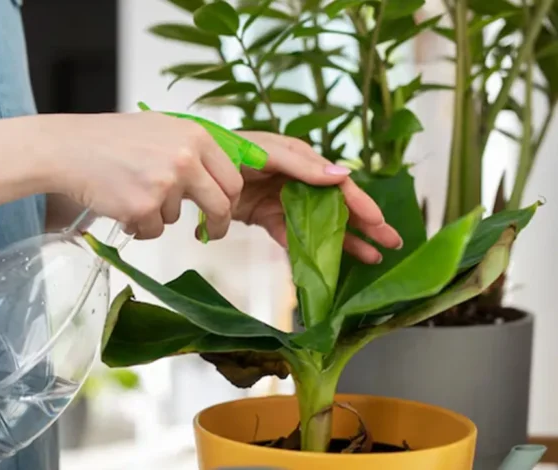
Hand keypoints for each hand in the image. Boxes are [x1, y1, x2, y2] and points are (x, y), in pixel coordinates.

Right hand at [55, 112, 242, 239]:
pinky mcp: (144, 207)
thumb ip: (191, 149)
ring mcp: (165, 184)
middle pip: (220, 205)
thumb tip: (217, 177)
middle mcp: (186, 159)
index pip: (231, 178)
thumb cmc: (110, 139)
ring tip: (130, 192)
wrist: (69, 148)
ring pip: (176, 218)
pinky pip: (152, 230)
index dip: (229, 200)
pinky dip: (138, 225)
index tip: (223, 211)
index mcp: (195, 137)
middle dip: (217, 225)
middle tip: (208, 234)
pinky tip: (120, 204)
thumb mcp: (160, 129)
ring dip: (156, 215)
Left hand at [233, 131, 402, 263]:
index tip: (379, 222)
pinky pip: (294, 237)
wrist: (196, 169)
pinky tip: (329, 264)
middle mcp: (299, 182)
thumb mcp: (267, 153)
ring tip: (371, 258)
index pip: (339, 185)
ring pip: (321, 225)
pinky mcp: (269, 219)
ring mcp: (285, 202)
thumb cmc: (231, 151)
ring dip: (345, 241)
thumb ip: (301, 164)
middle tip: (391, 244)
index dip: (361, 203)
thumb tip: (342, 175)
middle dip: (365, 225)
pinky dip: (309, 250)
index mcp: (303, 161)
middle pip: (338, 206)